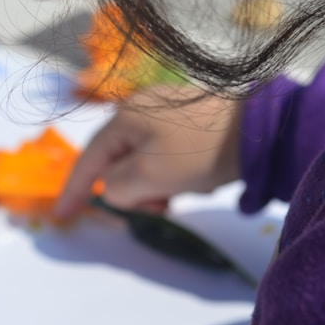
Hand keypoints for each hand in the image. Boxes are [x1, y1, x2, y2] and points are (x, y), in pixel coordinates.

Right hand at [54, 85, 241, 217]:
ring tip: (180, 193)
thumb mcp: (150, 176)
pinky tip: (192, 180)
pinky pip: (163, 155)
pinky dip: (170, 175)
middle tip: (159, 207)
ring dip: (154, 186)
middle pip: (117, 162)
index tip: (64, 215)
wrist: (260, 128)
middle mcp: (139, 109)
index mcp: (124, 118)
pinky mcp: (187, 120)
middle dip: (132, 191)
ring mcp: (164, 112)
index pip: (89, 159)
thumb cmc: (200, 151)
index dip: (75, 190)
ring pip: (142, 161)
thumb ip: (117, 187)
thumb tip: (111, 187)